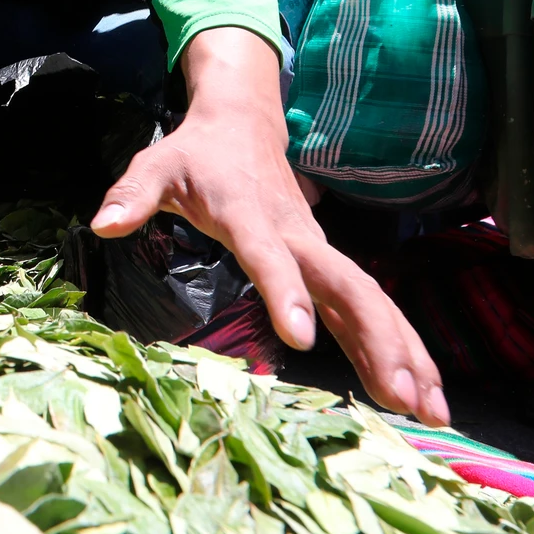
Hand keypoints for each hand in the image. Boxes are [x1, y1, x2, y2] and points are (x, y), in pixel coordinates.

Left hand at [91, 28, 448, 425]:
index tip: (301, 338)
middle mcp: (298, 236)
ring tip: (432, 411)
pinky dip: (398, 350)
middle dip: (379, 341)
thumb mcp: (156, 166)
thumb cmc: (195, 153)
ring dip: (405, 354)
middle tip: (404, 398)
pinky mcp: (325, 268)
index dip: (285, 292)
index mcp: (251, 215)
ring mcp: (319, 252)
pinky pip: (366, 311)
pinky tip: (420, 395)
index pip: (270, 256)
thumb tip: (101, 224)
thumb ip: (131, 196)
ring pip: (370, 303)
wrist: (243, 122)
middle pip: (348, 288)